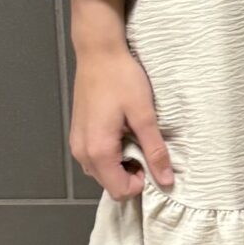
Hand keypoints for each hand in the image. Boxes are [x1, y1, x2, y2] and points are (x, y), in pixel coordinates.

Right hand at [70, 40, 175, 198]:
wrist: (98, 53)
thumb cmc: (121, 78)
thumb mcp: (144, 114)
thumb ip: (155, 150)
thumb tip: (166, 179)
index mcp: (98, 151)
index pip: (120, 191)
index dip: (140, 182)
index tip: (152, 160)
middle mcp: (82, 152)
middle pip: (109, 185)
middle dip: (130, 175)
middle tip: (145, 148)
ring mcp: (77, 143)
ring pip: (101, 172)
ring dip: (120, 165)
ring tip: (134, 138)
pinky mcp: (77, 134)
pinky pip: (94, 158)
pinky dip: (110, 155)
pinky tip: (121, 132)